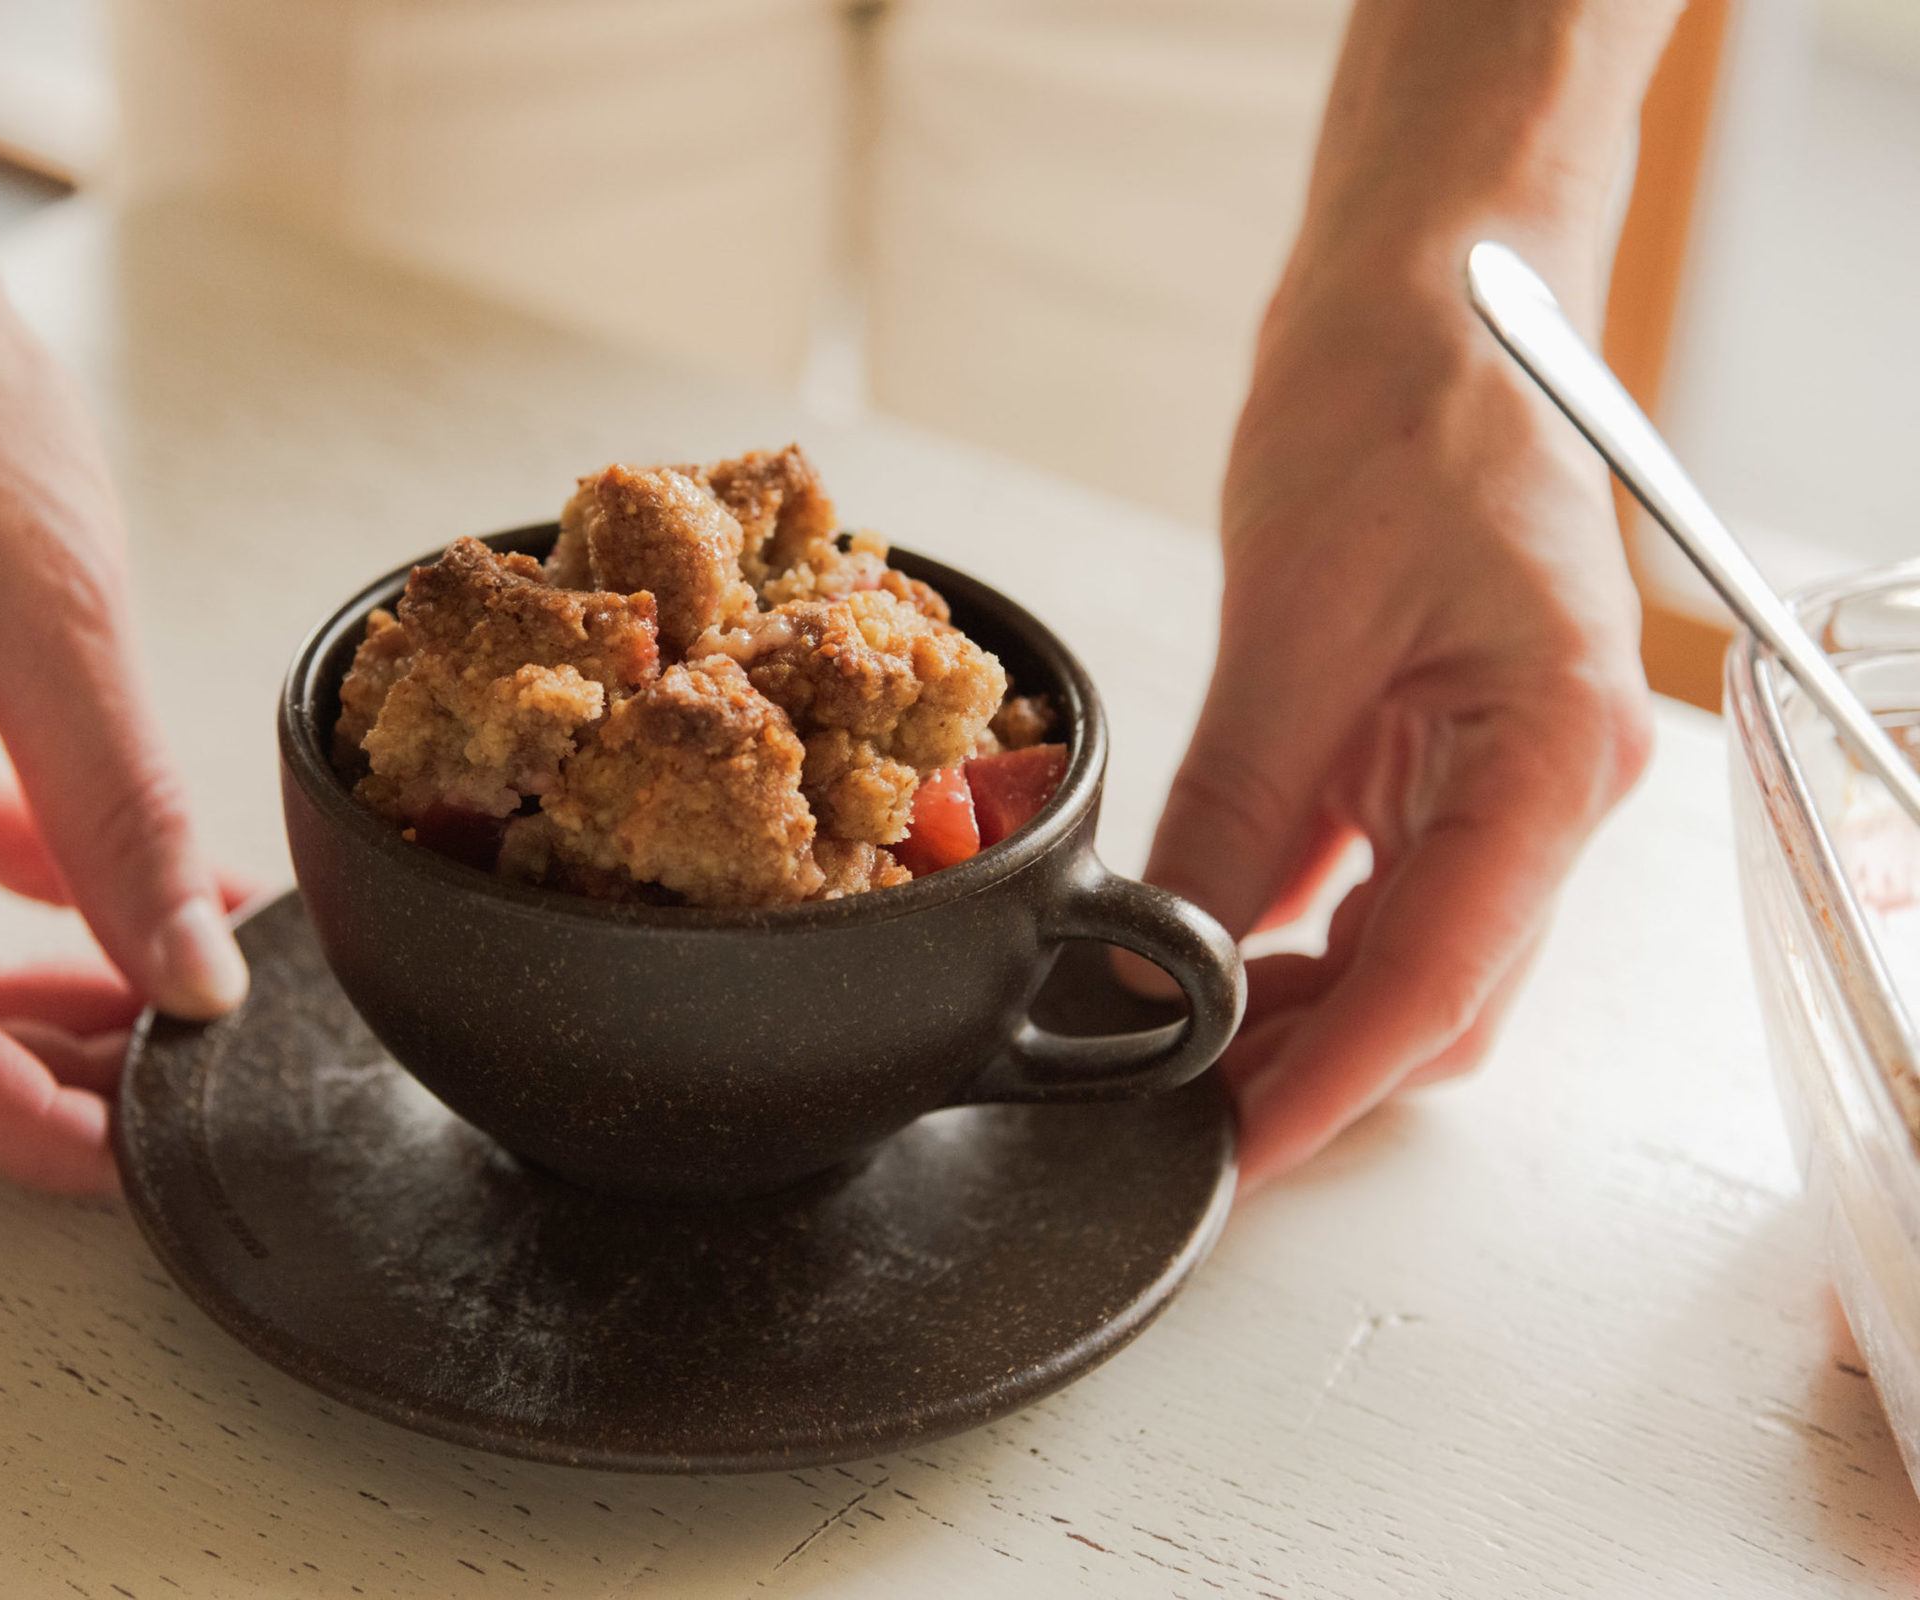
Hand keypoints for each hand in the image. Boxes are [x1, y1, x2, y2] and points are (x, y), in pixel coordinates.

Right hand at [0, 286, 248, 1193]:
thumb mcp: (60, 612)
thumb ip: (125, 814)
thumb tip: (193, 978)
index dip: (23, 1123)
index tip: (139, 1165)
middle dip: (30, 1079)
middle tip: (177, 1086)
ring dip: (29, 1000)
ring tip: (171, 997)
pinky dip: (15, 908)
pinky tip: (122, 890)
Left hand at [1144, 232, 1653, 1186]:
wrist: (1426, 294)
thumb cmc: (1400, 406)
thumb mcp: (1295, 624)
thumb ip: (1236, 811)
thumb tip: (1164, 961)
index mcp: (1553, 755)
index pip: (1441, 978)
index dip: (1330, 1083)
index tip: (1232, 1151)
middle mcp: (1547, 783)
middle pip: (1439, 992)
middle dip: (1311, 1064)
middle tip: (1171, 1101)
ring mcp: (1498, 771)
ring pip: (1407, 953)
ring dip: (1298, 1009)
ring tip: (1170, 1031)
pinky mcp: (1437, 751)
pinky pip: (1374, 885)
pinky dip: (1294, 935)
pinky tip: (1208, 949)